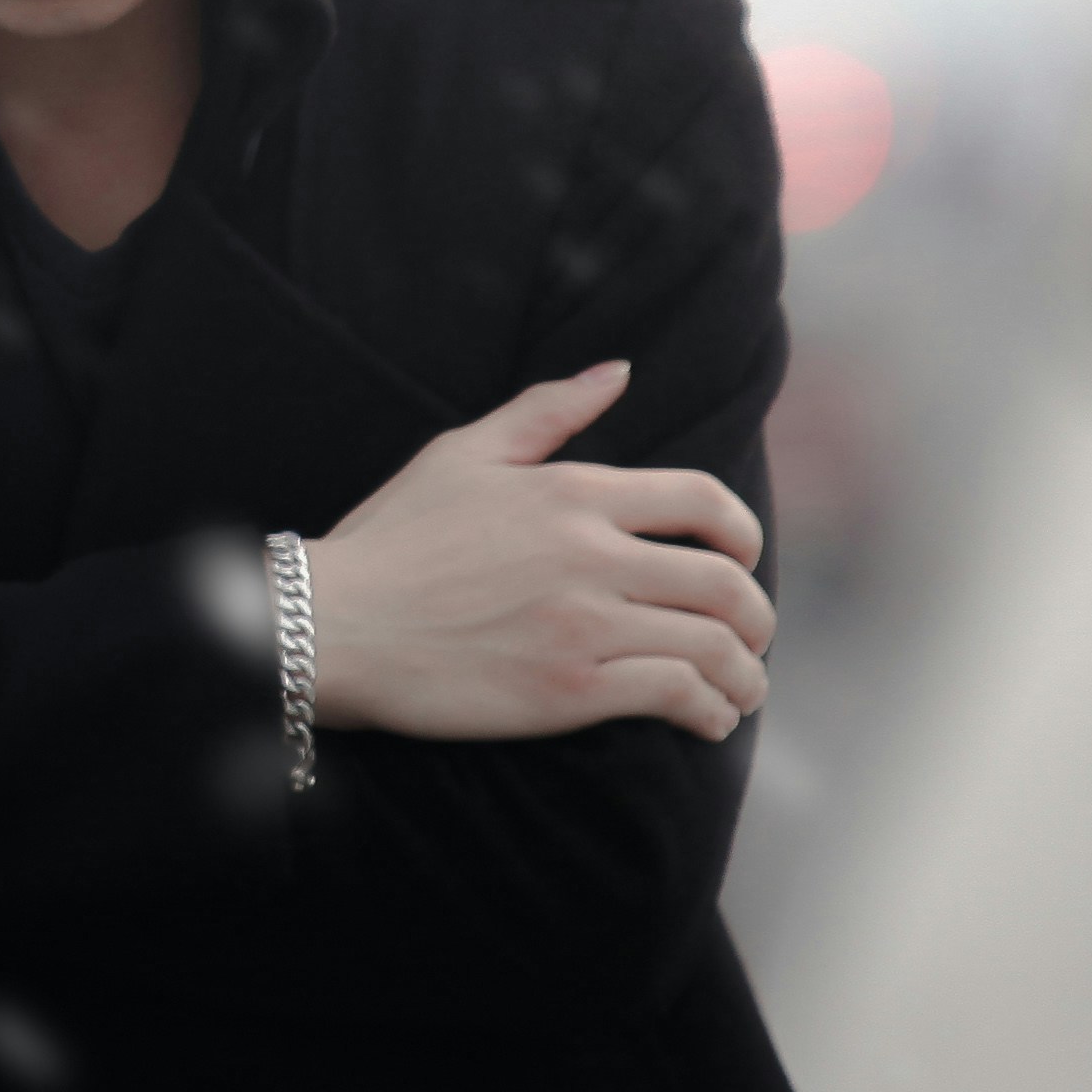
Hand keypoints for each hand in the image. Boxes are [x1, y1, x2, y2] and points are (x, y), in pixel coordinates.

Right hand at [303, 358, 772, 744]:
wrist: (335, 622)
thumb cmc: (392, 538)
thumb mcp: (462, 452)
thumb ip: (547, 411)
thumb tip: (619, 371)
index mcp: (573, 492)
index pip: (701, 500)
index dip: (743, 532)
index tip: (744, 557)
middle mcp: (592, 555)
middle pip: (724, 582)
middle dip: (756, 617)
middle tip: (752, 638)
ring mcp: (584, 625)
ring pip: (712, 646)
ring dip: (744, 675)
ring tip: (740, 691)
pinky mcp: (569, 691)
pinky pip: (674, 695)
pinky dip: (708, 711)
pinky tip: (706, 720)